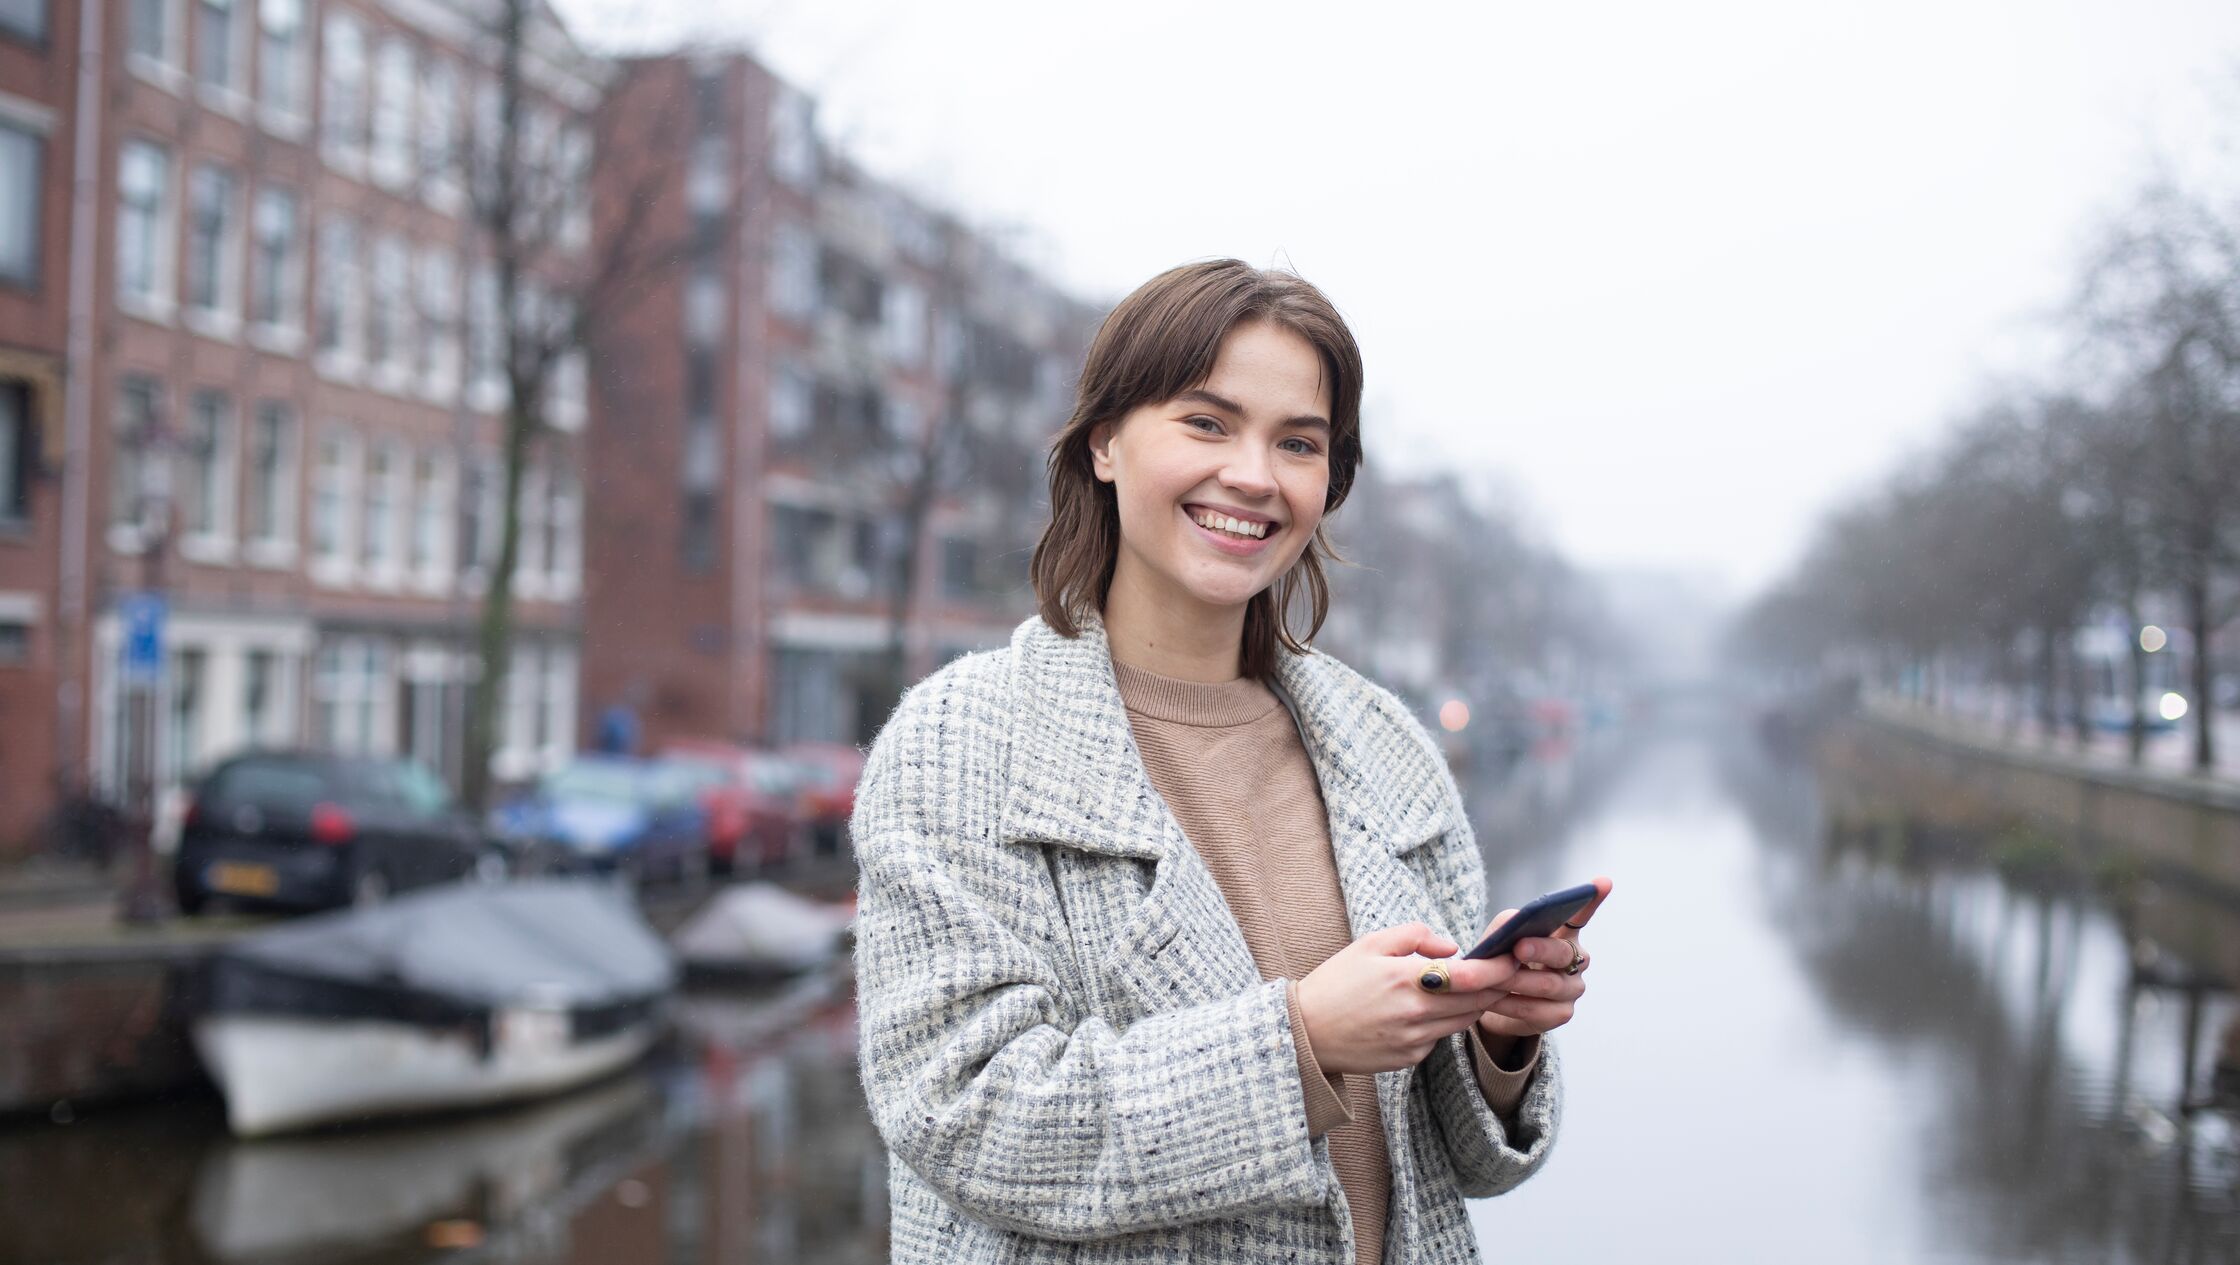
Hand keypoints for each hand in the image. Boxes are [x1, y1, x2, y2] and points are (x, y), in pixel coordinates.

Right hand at [1296, 922, 1535, 1074]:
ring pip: (1464, 1021)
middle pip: (1477, 1002)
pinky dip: (1444, 1022)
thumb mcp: (1369, 944)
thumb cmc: (1336, 983)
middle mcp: (1415, 1013)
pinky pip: (1440, 1037)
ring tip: (1473, 987)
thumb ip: (1416, 936)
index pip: (1471, 976)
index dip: (1499, 968)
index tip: (1512, 958)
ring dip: (1474, 1004)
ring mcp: (1414, 1040)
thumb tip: (1452, 946)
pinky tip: (1429, 1010)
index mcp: (1405, 979)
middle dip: (1496, 986)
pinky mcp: (1410, 1058)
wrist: (1306, 1032)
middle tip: (1507, 970)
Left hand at [1471, 875, 1611, 1043]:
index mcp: (1564, 934)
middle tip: (1518, 948)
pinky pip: (1535, 1009)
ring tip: (1491, 978)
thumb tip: (1514, 924)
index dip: (1592, 900)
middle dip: (1540, 950)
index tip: (1602, 882)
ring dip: (1515, 980)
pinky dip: (1509, 1003)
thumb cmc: (1500, 962)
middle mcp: (1577, 960)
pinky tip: (1491, 999)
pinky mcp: (1561, 1014)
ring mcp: (1573, 989)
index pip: (1580, 915)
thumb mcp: (1499, 939)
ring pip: (1547, 984)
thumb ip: (1507, 927)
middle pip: (1563, 953)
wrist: (1491, 1004)